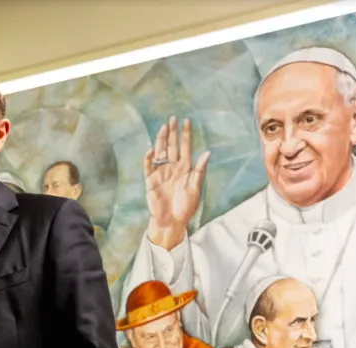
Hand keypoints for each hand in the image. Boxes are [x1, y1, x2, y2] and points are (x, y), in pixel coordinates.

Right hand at [145, 116, 209, 249]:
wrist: (171, 222)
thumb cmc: (185, 208)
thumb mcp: (195, 189)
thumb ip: (199, 171)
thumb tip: (207, 153)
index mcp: (185, 169)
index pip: (185, 147)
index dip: (186, 135)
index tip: (187, 121)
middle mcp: (172, 168)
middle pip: (172, 146)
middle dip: (172, 132)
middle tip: (173, 118)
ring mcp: (161, 173)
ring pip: (160, 152)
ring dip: (161, 140)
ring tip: (163, 128)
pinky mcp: (151, 180)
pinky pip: (149, 166)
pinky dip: (149, 158)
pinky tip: (151, 150)